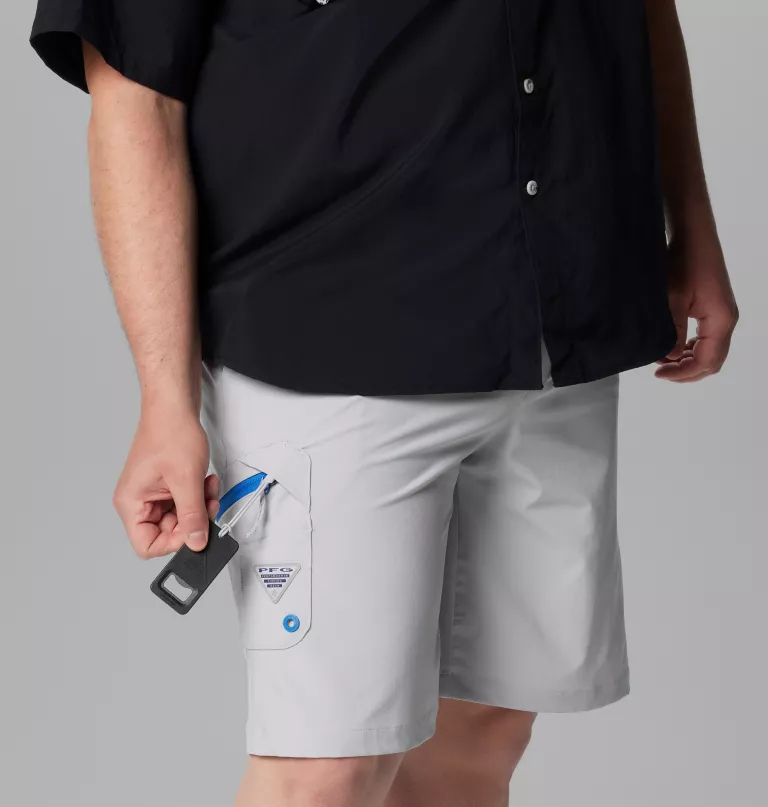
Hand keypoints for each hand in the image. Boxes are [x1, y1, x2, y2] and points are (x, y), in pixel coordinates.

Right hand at [113, 406, 219, 558]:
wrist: (175, 406)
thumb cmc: (170, 432)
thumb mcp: (187, 480)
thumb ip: (192, 515)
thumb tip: (196, 542)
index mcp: (132, 502)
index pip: (146, 545)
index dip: (173, 543)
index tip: (194, 530)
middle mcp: (138, 500)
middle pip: (166, 531)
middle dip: (192, 519)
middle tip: (208, 505)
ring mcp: (152, 492)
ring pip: (179, 517)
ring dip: (199, 506)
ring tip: (208, 488)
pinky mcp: (165, 484)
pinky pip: (184, 501)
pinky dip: (198, 495)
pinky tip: (205, 481)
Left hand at [655, 231, 738, 382]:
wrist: (692, 233)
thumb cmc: (683, 261)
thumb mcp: (673, 299)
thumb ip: (672, 331)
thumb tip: (669, 358)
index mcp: (721, 321)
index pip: (706, 361)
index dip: (682, 373)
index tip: (657, 374)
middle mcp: (726, 320)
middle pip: (712, 361)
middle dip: (685, 370)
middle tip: (659, 372)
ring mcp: (721, 315)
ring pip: (709, 351)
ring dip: (686, 360)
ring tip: (661, 359)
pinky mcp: (713, 308)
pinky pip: (705, 338)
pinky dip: (688, 347)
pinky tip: (669, 345)